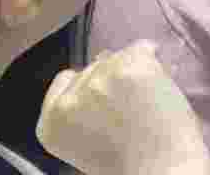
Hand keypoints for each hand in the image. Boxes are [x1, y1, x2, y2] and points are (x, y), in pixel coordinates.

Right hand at [37, 40, 209, 174]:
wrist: (159, 168)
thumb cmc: (126, 162)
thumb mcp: (84, 141)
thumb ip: (80, 111)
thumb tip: (97, 73)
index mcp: (50, 122)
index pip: (64, 79)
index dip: (87, 83)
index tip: (106, 93)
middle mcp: (69, 99)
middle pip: (92, 66)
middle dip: (112, 78)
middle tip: (132, 102)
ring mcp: (99, 79)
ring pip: (118, 56)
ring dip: (132, 68)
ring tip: (146, 97)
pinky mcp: (130, 66)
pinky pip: (142, 48)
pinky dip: (153, 59)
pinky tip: (158, 82)